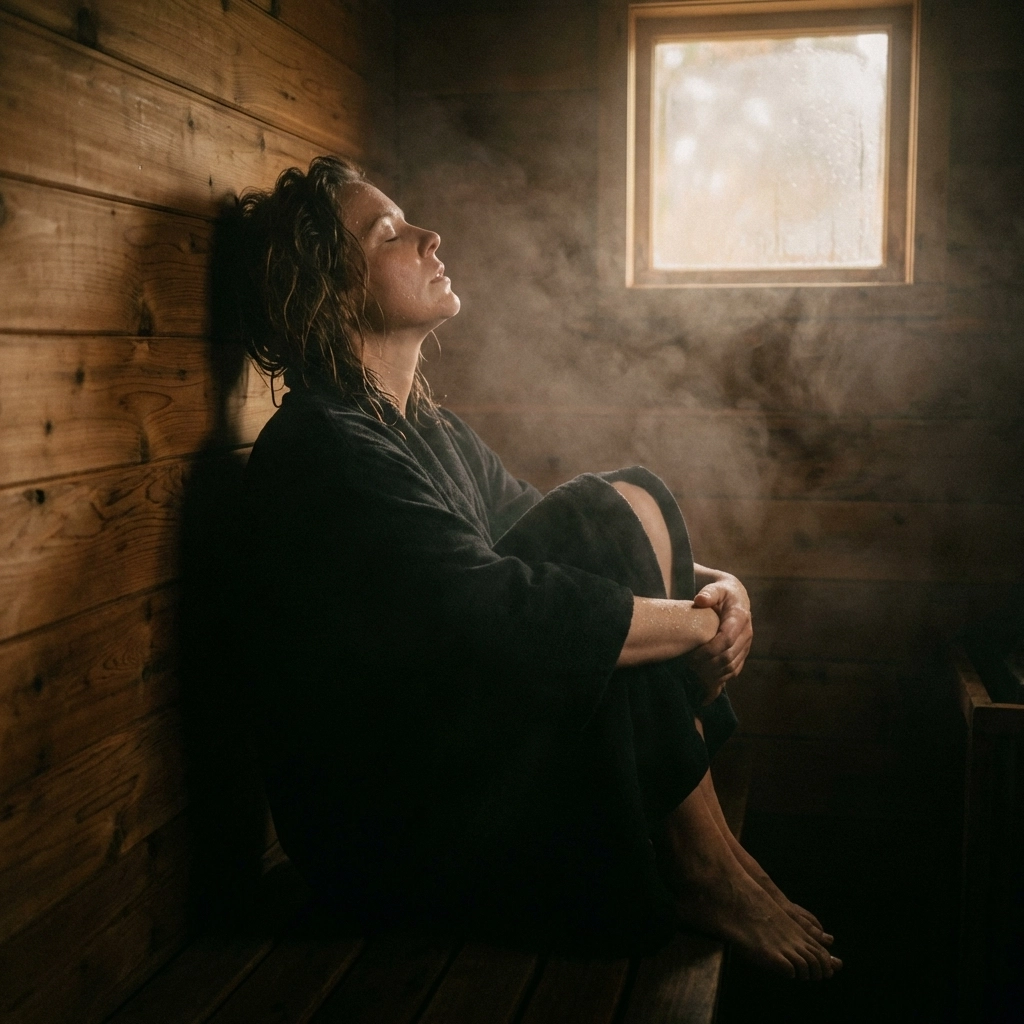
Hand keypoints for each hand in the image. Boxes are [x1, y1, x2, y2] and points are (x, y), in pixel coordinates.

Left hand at [684, 573, 751, 704]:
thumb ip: (709, 592)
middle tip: (688, 664)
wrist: (736, 597)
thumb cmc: (721, 592)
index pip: (726, 640)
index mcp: (740, 618)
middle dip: (707, 664)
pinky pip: (734, 671)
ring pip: (731, 668)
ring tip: (693, 671)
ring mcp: (746, 645)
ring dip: (712, 673)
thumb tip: (700, 599)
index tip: (691, 655)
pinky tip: (704, 677)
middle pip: (728, 657)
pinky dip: (719, 677)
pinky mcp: (743, 653)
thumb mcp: (715, 588)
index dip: (708, 651)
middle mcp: (746, 634)